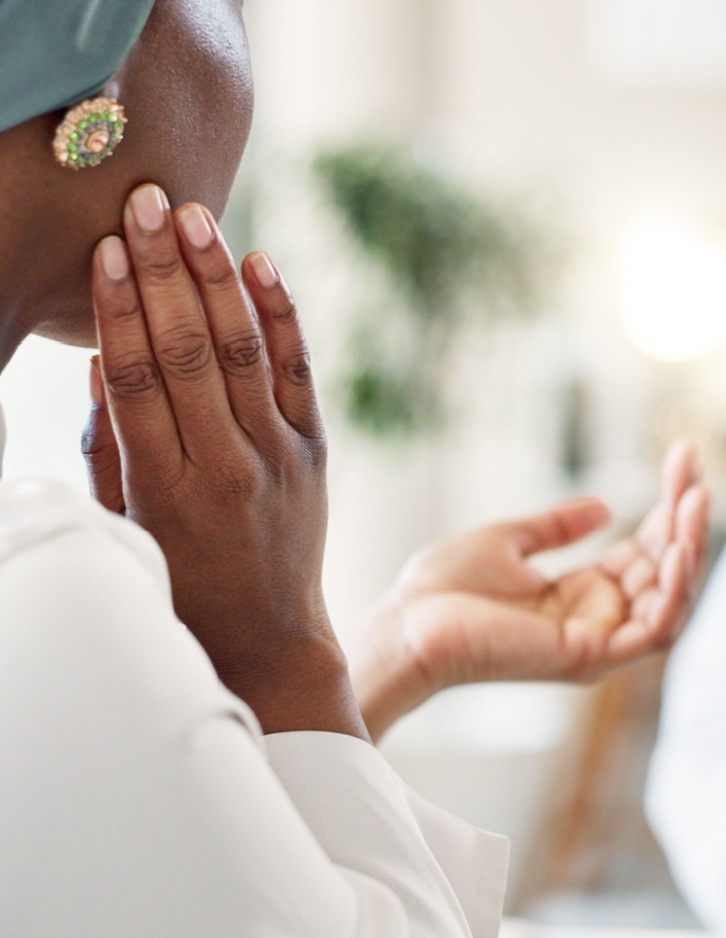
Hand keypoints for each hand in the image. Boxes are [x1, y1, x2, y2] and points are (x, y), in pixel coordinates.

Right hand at [83, 184, 361, 737]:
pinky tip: (262, 264)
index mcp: (164, 488)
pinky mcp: (317, 452)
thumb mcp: (122, 524)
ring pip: (244, 351)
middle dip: (164, 271)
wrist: (267, 636)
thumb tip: (98, 362)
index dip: (119, 309)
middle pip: (189, 352)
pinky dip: (282, 316)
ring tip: (193, 217)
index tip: (103, 251)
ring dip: (218, 277)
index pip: (135, 380)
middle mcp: (227, 466)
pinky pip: (300, 372)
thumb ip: (107, 446)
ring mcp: (280, 456)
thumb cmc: (178, 579)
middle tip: (144, 204)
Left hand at [353, 444, 710, 740]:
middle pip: (666, 571)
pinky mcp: (589, 657)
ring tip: (695, 501)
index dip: (668, 506)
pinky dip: (673, 594)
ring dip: (690, 550)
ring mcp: (598, 641)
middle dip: (686, 520)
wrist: (405, 625)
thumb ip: (556, 527)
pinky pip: (652, 632)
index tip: (682, 459)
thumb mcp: (508, 540)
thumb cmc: (441, 591)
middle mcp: (599, 619)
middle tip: (695, 473)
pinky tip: (676, 550)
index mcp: (583, 596)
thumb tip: (604, 505)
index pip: (647, 550)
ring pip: (671, 601)